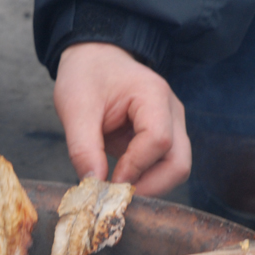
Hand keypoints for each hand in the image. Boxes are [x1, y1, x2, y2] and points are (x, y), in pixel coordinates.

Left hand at [53, 43, 188, 195]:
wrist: (94, 59)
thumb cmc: (86, 76)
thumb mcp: (75, 108)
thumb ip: (83, 148)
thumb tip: (93, 186)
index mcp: (152, 95)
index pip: (158, 141)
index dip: (135, 168)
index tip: (109, 184)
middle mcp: (172, 111)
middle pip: (179, 163)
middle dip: (150, 186)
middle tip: (117, 196)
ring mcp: (172, 125)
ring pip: (175, 169)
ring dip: (148, 185)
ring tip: (115, 187)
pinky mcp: (164, 137)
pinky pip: (163, 167)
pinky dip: (145, 179)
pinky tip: (120, 179)